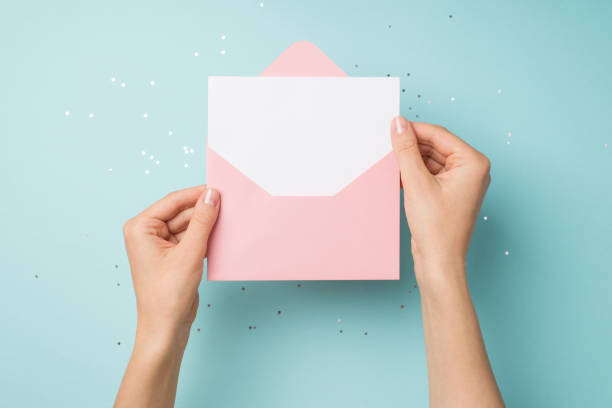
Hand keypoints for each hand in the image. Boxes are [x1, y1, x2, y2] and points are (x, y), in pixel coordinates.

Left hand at [123, 185, 219, 348]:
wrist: (166, 328)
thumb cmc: (167, 295)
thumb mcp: (189, 253)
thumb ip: (202, 221)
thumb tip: (212, 195)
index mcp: (140, 227)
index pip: (173, 201)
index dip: (197, 194)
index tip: (220, 189)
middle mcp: (147, 233)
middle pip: (182, 212)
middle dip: (205, 210)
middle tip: (230, 205)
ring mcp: (160, 244)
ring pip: (189, 225)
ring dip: (207, 224)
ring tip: (229, 220)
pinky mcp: (173, 256)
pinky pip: (192, 238)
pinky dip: (206, 237)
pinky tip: (222, 235)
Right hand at [390, 116, 490, 286]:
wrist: (439, 263)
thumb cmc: (437, 229)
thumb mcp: (417, 183)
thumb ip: (406, 151)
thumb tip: (399, 124)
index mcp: (473, 163)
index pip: (439, 135)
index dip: (413, 130)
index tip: (391, 127)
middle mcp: (471, 170)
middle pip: (435, 146)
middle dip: (411, 148)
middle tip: (387, 148)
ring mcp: (461, 183)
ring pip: (430, 160)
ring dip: (410, 162)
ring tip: (391, 166)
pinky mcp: (449, 194)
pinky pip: (430, 174)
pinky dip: (414, 174)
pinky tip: (398, 179)